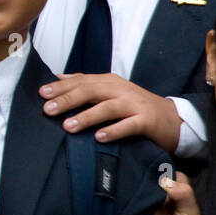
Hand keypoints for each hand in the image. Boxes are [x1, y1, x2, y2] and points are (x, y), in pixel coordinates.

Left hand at [41, 73, 181, 152]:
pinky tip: (99, 137)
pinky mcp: (146, 121)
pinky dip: (113, 130)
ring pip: (107, 108)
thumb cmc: (135, 106)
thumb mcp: (111, 90)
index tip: (41, 94)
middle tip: (47, 110)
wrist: (173, 118)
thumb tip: (59, 77)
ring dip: (86, 117)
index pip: (81, 81)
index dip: (60, 87)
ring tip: (67, 126)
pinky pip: (128, 126)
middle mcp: (120, 90)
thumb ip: (87, 83)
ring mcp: (134, 105)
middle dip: (67, 100)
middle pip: (90, 91)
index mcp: (109, 82)